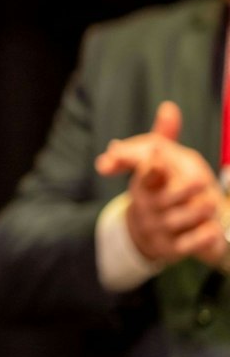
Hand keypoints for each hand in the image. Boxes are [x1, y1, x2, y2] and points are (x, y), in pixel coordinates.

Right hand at [97, 102, 227, 266]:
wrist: (149, 233)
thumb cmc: (159, 191)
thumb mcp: (159, 164)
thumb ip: (164, 138)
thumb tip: (169, 108)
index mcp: (143, 184)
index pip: (144, 175)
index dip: (151, 168)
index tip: (157, 159)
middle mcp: (148, 207)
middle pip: (165, 198)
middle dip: (184, 190)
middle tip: (202, 181)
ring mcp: (159, 229)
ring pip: (180, 220)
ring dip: (199, 211)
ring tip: (209, 204)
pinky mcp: (172, 249)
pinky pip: (191, 243)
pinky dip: (204, 237)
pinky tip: (212, 230)